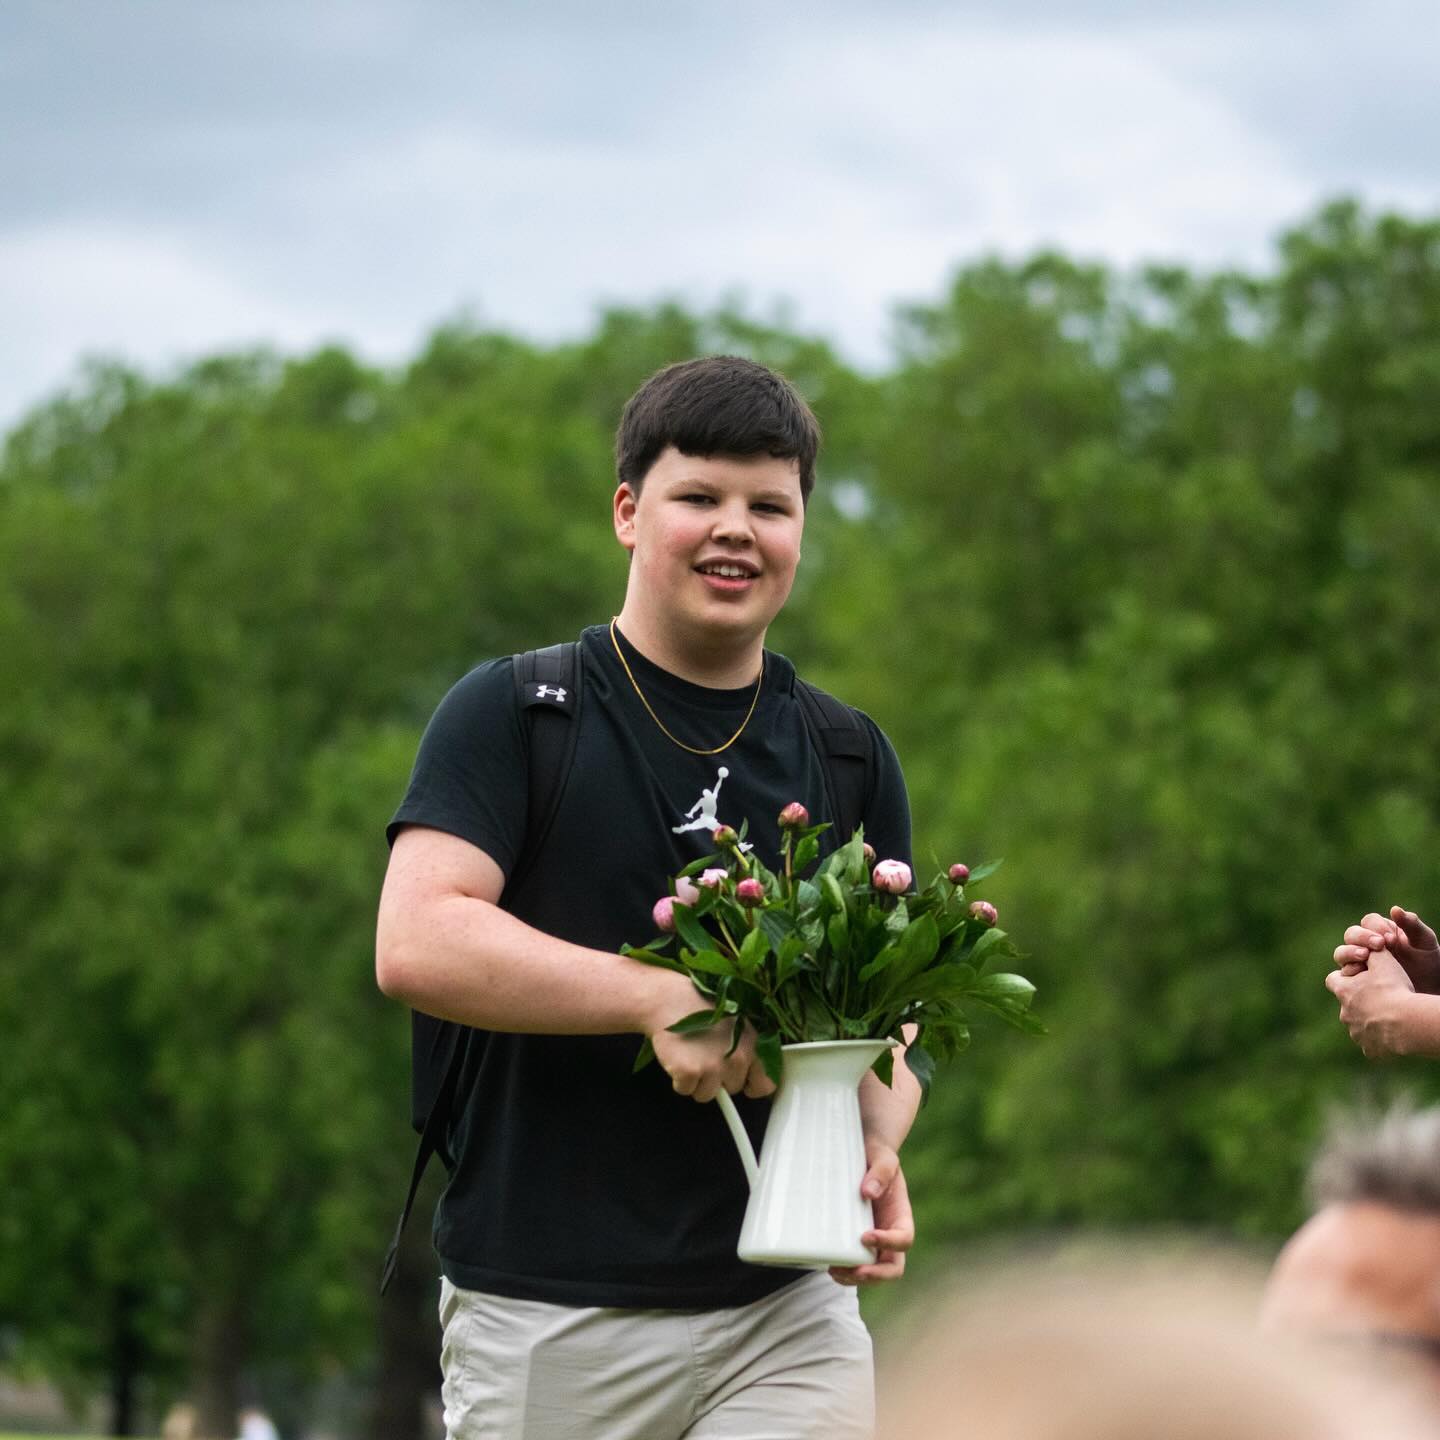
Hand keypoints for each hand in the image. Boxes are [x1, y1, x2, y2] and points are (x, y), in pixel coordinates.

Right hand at [646, 973, 774, 1103]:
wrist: (670, 999)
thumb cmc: (700, 1009)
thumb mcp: (736, 1024)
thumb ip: (746, 1048)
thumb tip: (748, 1076)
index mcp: (752, 1044)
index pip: (765, 1084)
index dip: (752, 1086)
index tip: (744, 1084)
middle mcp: (737, 1057)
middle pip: (732, 1089)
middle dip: (719, 1078)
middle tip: (706, 1055)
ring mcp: (713, 1067)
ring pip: (707, 1094)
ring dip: (698, 1081)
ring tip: (692, 1054)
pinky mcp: (690, 1072)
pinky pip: (685, 1091)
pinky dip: (679, 1079)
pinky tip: (679, 1056)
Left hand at [830, 1142, 913, 1285]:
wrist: (865, 1157)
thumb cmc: (877, 1157)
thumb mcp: (883, 1158)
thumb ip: (880, 1172)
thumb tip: (867, 1193)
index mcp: (901, 1217)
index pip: (904, 1239)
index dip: (888, 1243)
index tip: (865, 1236)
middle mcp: (890, 1234)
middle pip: (892, 1268)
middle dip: (875, 1275)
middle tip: (854, 1270)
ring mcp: (874, 1242)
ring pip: (872, 1272)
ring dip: (856, 1278)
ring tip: (835, 1270)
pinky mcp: (855, 1242)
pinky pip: (855, 1265)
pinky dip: (844, 1271)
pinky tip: (828, 1265)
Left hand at [1326, 948, 1418, 1057]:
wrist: (1406, 1022)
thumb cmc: (1394, 988)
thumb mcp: (1383, 962)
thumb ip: (1373, 952)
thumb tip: (1369, 947)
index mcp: (1343, 991)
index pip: (1333, 981)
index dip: (1344, 977)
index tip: (1356, 977)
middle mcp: (1344, 1013)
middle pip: (1347, 1004)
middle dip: (1358, 1001)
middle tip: (1378, 998)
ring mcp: (1355, 1032)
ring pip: (1358, 1025)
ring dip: (1369, 1021)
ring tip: (1388, 1017)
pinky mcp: (1369, 1049)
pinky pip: (1372, 1044)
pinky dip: (1379, 1040)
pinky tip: (1392, 1035)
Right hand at [1334, 909, 1439, 991]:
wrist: (1430, 990)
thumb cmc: (1429, 963)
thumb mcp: (1424, 942)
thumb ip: (1412, 924)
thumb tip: (1395, 909)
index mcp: (1382, 931)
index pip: (1369, 921)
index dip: (1376, 927)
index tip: (1390, 938)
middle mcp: (1366, 944)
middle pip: (1351, 934)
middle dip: (1362, 938)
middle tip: (1379, 945)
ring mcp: (1359, 962)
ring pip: (1342, 952)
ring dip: (1349, 952)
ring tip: (1364, 956)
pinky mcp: (1355, 980)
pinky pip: (1343, 974)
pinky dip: (1348, 972)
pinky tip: (1361, 975)